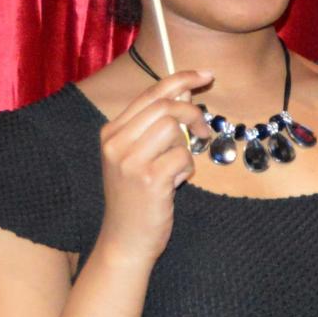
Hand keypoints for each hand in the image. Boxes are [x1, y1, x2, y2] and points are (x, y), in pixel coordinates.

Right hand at [95, 70, 210, 263]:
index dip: (181, 79)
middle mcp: (115, 142)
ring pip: (175, 128)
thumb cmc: (137, 197)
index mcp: (111, 132)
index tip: (206, 75)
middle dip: (193, 113)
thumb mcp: (138, 156)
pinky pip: (183, 157)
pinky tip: (174, 184)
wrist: (125, 241)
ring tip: (177, 168)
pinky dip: (187, 169)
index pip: (151, 93)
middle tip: (203, 131)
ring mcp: (129, 161)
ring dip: (186, 148)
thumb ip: (156, 124)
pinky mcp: (149, 179)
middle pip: (166, 105)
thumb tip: (185, 89)